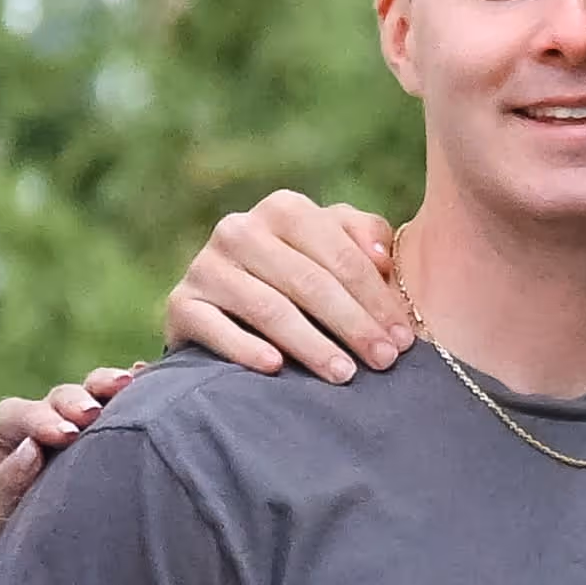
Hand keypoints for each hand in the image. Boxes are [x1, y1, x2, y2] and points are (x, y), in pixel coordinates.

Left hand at [0, 369, 133, 532]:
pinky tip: (148, 373)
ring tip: (128, 383)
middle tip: (91, 414)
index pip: (18, 415)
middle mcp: (49, 420)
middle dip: (76, 401)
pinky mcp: (115, 426)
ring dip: (108, 385)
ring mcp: (85, 422)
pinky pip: (126, 397)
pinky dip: (138, 383)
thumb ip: (6, 484)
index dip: (40, 419)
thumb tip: (32, 450)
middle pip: (60, 396)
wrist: (48, 544)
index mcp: (11, 436)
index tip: (65, 435)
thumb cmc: (16, 527)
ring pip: (94, 391)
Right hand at [175, 192, 417, 377]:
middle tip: (384, 361)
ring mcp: (206, 265)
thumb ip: (364, 238)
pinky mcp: (181, 304)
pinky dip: (245, 348)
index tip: (404, 339)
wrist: (227, 309)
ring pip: (268, 307)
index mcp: (284, 209)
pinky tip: (275, 368)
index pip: (341, 257)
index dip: (377, 299)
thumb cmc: (301, 278)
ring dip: (311, 344)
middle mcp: (240, 229)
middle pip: (308, 282)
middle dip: (353, 325)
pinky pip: (214, 328)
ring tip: (344, 374)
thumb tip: (383, 256)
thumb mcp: (335, 249)